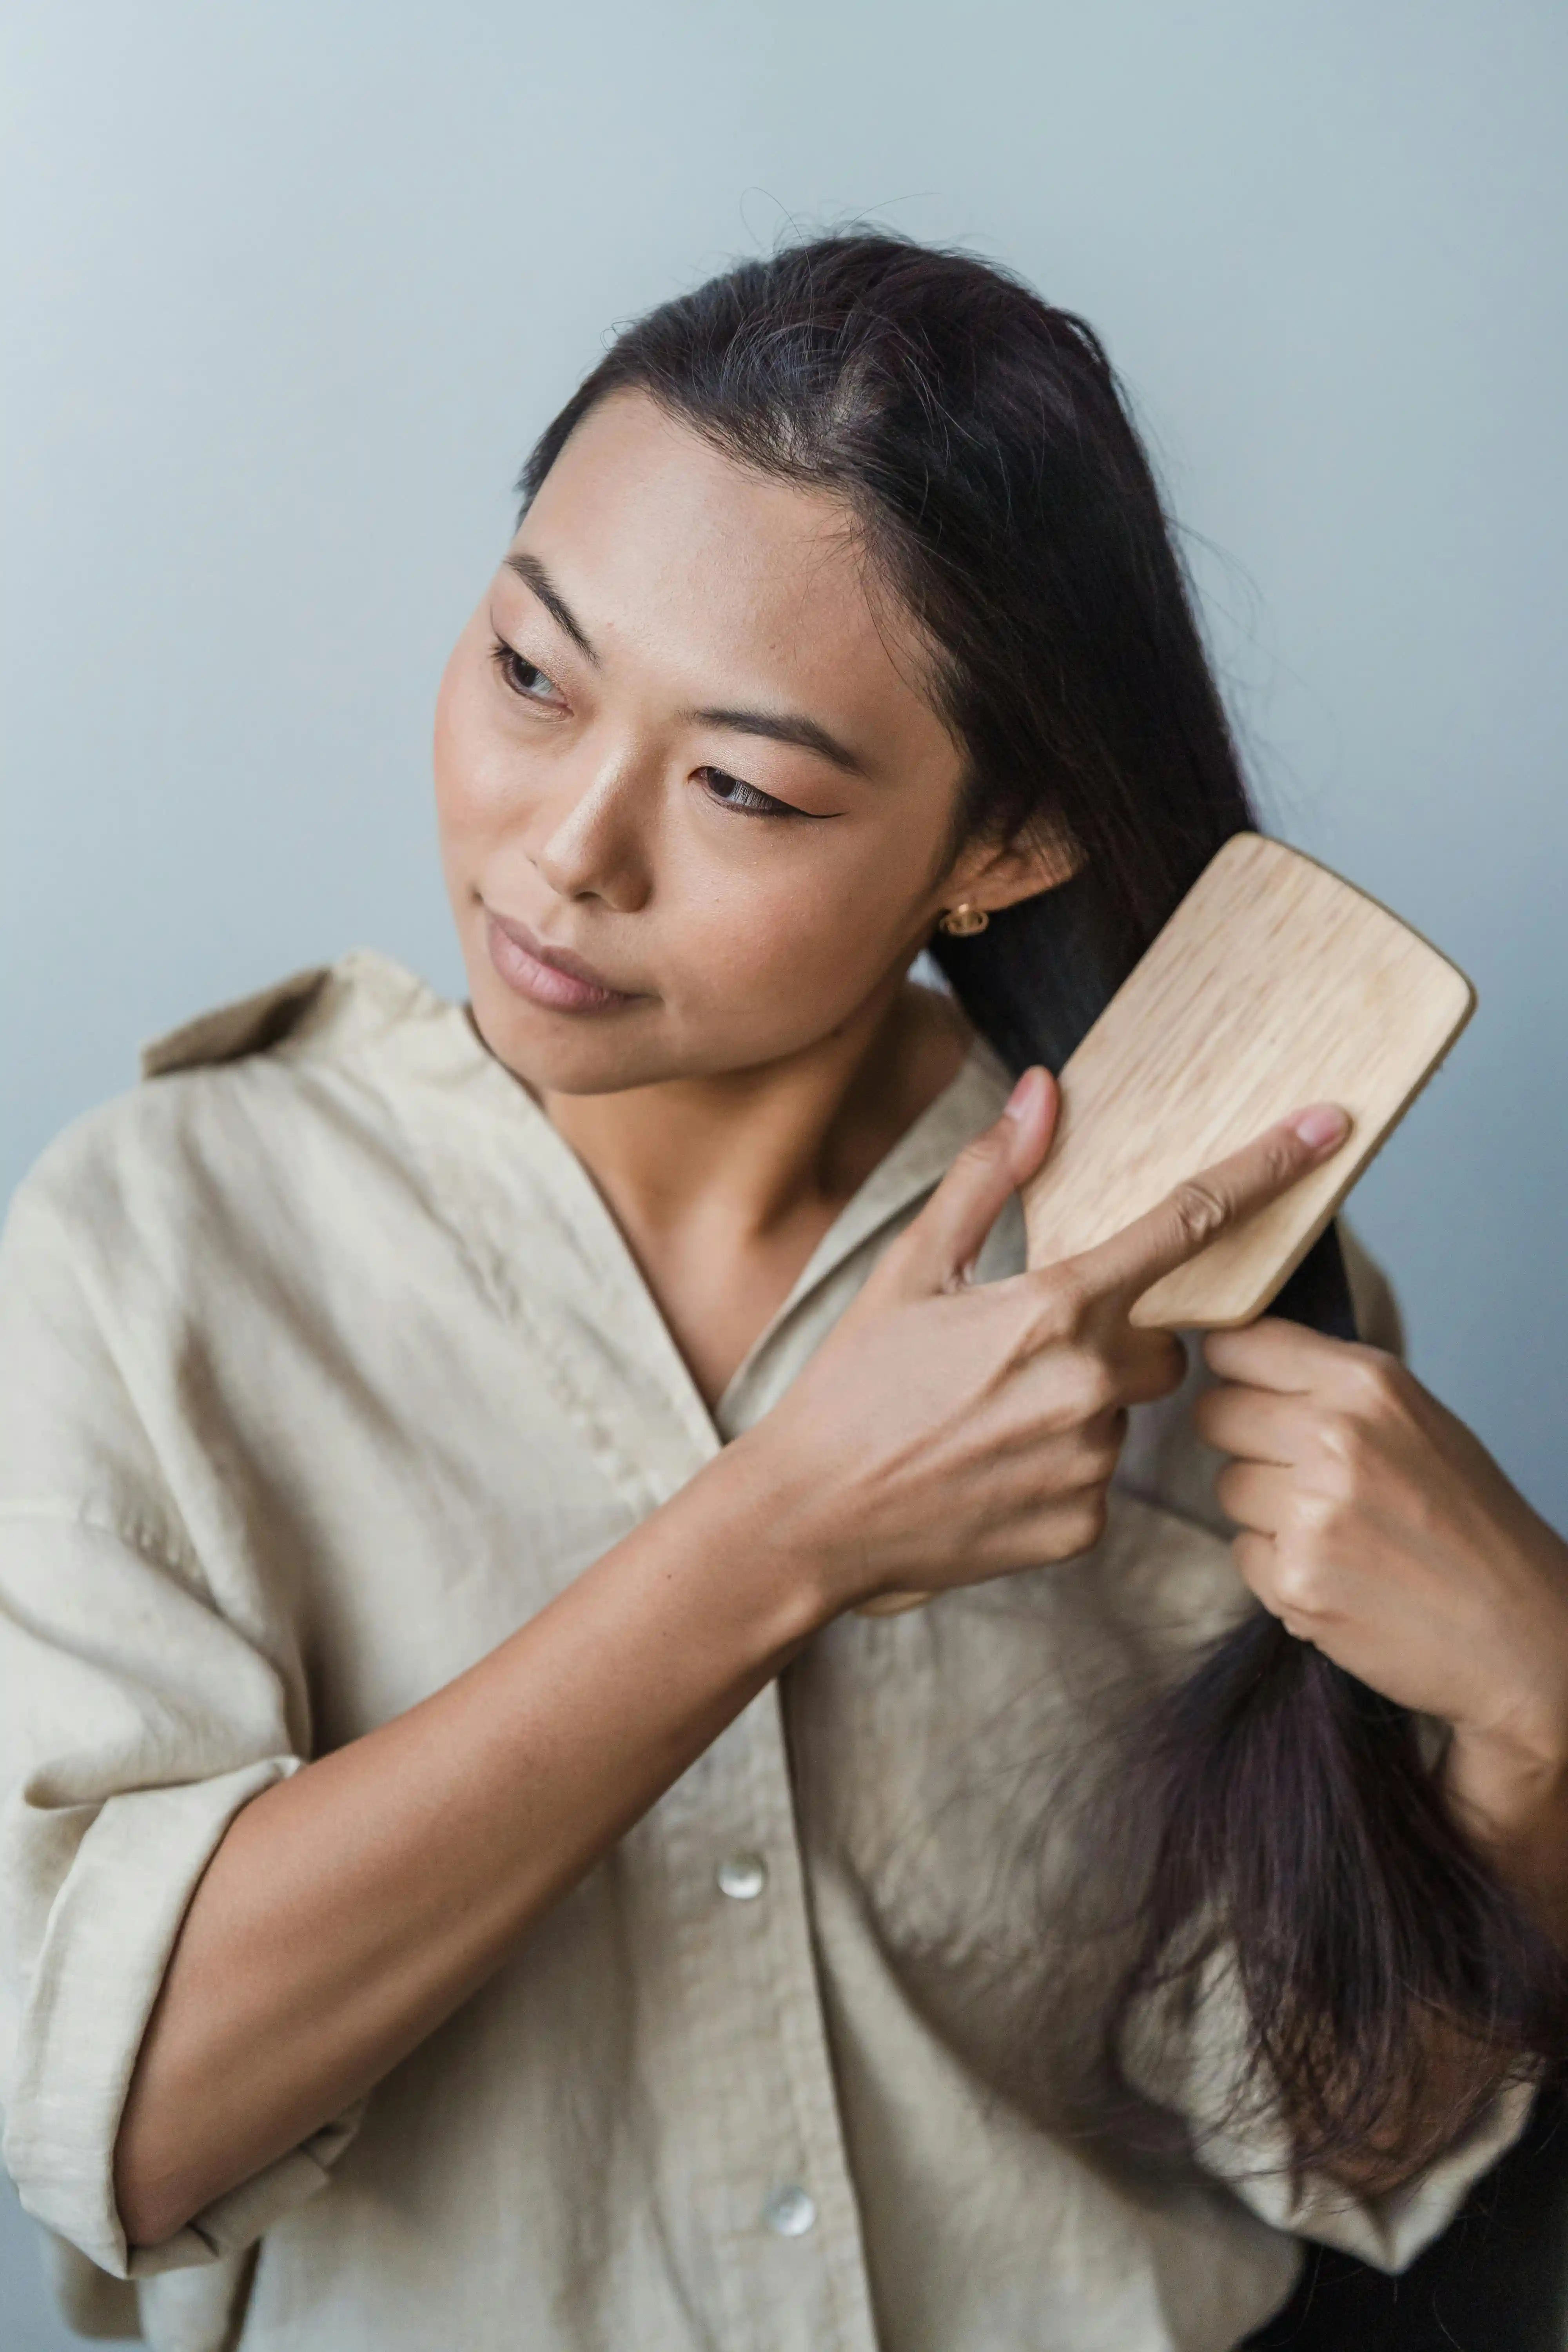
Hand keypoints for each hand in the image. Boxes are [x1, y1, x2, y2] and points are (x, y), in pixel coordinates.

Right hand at [737, 1067, 1349, 1615]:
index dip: (1263, 1171)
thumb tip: (1041, 1091)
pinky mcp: (1083, 1526)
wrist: (810, 1517)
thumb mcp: (910, 1269)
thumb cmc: (852, 1386)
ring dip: (1079, 1409)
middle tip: (1019, 1359)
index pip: (1185, 1224)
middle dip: (1111, 1342)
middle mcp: (1088, 1384)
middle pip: (1161, 1344)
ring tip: (987, 1424)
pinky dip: (1059, 1471)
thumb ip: (989, 1177)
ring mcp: (1091, 1462)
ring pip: (1125, 1415)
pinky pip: (1101, 1481)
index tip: (1325, 1130)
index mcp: (1053, 1307)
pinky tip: (991, 1472)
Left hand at [1197, 1320, 1567, 1870]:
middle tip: (1298, 1472)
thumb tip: (1239, 1362)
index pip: (1241, 1345)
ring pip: (1227, 1486)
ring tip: (1335, 1531)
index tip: (1245, 1388)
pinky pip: (1242, 1551)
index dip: (1234, 1370)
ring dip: (1264, 1509)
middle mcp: (1335, 1438)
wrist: (1519, 1633)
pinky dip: (1276, 1565)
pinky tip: (1335, 1575)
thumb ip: (1333, 1388)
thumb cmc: (1471, 1524)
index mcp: (1368, 1386)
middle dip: (1245, 1442)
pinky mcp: (1294, 1581)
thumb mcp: (1417, 1420)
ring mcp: (1311, 1513)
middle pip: (1217, 1414)